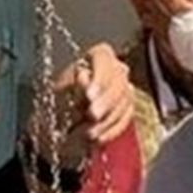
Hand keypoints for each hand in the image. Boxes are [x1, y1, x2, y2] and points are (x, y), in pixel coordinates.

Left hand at [37, 42, 133, 166]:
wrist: (67, 107)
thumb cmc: (64, 90)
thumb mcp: (63, 83)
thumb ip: (73, 81)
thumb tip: (86, 80)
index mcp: (100, 54)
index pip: (104, 60)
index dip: (99, 79)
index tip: (90, 95)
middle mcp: (117, 68)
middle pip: (118, 83)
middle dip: (105, 102)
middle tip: (92, 115)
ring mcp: (126, 88)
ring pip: (124, 103)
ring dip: (106, 120)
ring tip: (89, 132)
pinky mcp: (128, 109)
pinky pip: (125, 120)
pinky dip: (110, 131)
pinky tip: (98, 139)